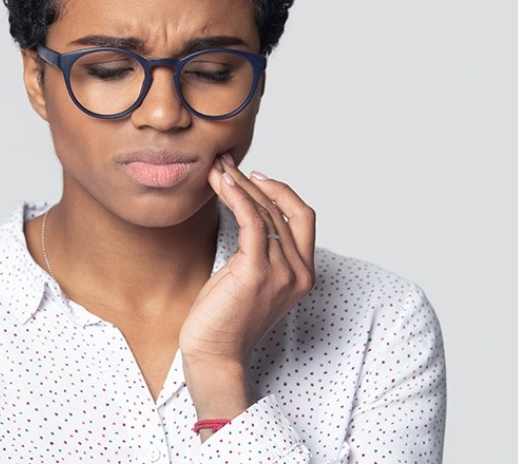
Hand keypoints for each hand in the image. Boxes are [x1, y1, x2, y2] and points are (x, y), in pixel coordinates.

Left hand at [180, 153, 315, 426]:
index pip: (303, 217)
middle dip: (254, 182)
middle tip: (226, 163)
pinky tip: (222, 183)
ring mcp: (281, 272)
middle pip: (283, 209)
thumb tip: (245, 209)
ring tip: (217, 169)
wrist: (214, 355)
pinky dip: (238, 197)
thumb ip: (257, 249)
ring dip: (239, 185)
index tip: (253, 177)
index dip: (282, 191)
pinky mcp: (256, 272)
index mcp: (303, 273)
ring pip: (266, 212)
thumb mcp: (250, 277)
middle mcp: (298, 271)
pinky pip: (251, 222)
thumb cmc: (225, 318)